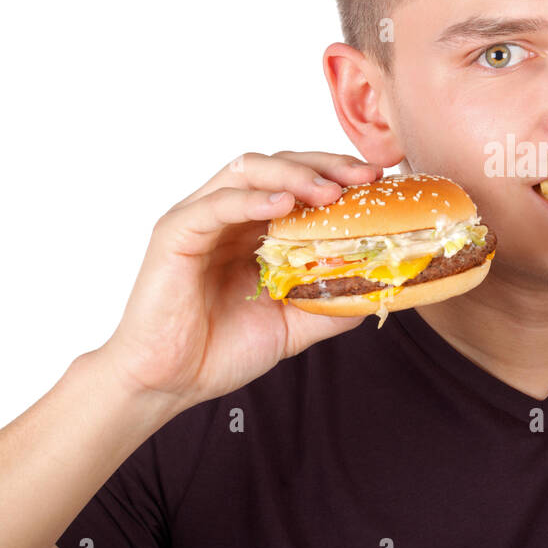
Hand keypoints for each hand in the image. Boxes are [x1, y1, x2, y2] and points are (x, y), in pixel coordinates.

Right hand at [97, 151, 383, 412]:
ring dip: (292, 174)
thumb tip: (377, 290)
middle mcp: (228, 214)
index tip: (378, 181)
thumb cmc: (220, 349)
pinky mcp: (175, 234)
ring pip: (247, 172)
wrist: (169, 382)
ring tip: (327, 191)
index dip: (338, 176)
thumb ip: (330, 305)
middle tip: (364, 176)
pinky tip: (281, 204)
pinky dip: (250, 200)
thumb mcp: (292, 325)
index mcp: (255, 228)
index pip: (299, 182)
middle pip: (278, 165)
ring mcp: (200, 219)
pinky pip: (214, 205)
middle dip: (324, 165)